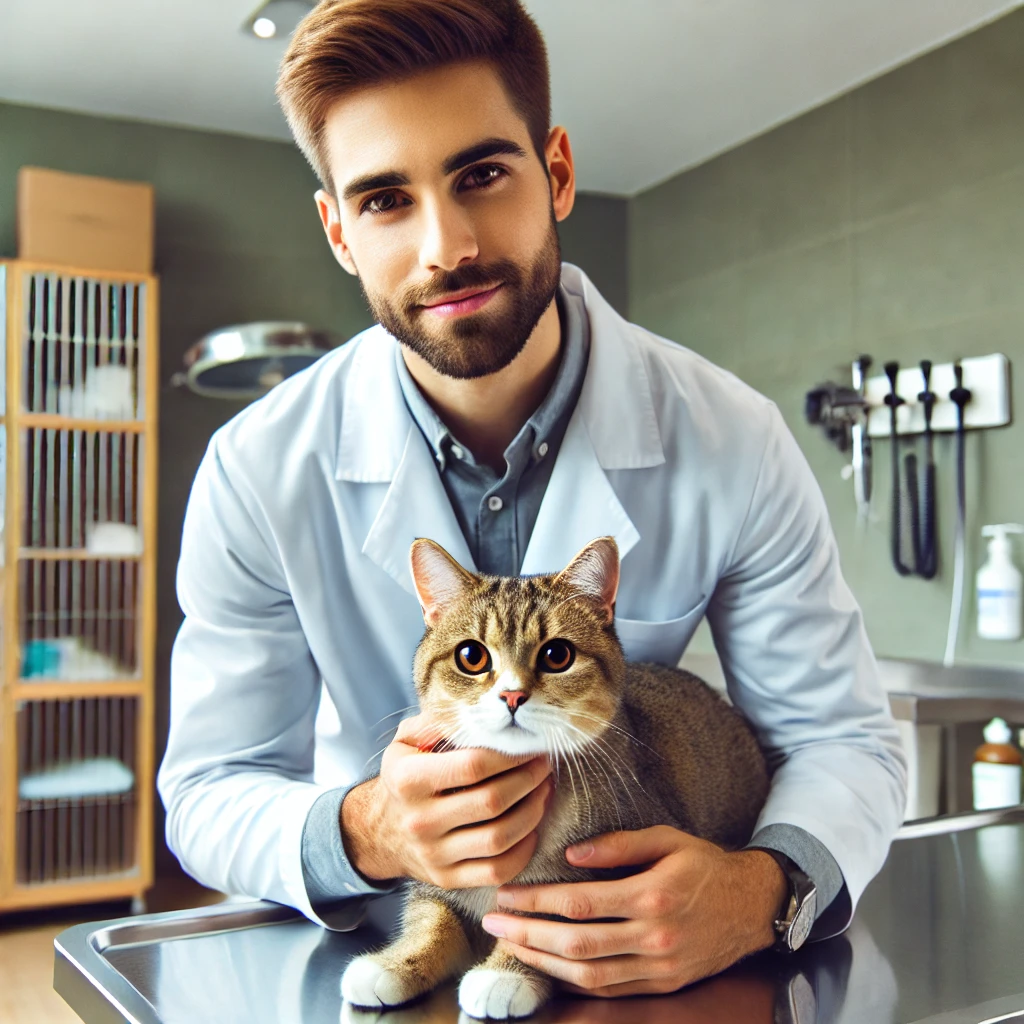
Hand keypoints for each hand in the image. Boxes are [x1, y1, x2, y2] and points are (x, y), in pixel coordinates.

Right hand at [340, 713, 552, 887]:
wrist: (378, 832)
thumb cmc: (404, 777)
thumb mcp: (406, 742)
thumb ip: (436, 721)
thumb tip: (476, 708)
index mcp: (408, 780)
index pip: (472, 766)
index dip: (510, 755)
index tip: (530, 745)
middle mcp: (419, 821)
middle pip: (492, 802)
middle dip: (528, 780)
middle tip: (544, 764)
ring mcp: (434, 855)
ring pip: (499, 838)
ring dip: (533, 812)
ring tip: (544, 790)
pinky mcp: (448, 880)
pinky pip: (497, 870)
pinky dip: (523, 849)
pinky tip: (531, 826)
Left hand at [479, 826, 786, 997]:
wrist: (751, 905)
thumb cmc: (703, 865)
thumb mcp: (666, 839)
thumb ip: (618, 844)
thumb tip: (571, 854)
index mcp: (653, 895)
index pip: (580, 903)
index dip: (537, 901)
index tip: (507, 893)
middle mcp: (655, 936)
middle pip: (578, 943)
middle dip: (528, 934)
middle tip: (493, 922)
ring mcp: (659, 966)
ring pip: (589, 974)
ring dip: (543, 962)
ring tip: (511, 944)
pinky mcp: (663, 985)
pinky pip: (610, 990)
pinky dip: (575, 982)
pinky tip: (549, 966)